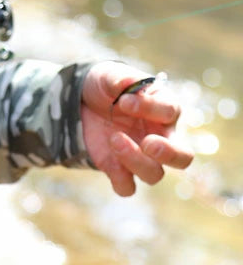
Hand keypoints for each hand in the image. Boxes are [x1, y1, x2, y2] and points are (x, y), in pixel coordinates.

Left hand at [81, 62, 192, 196]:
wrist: (82, 103)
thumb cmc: (106, 87)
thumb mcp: (110, 76)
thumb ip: (120, 78)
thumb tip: (128, 84)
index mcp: (164, 110)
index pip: (170, 112)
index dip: (149, 107)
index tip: (123, 101)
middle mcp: (159, 137)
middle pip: (182, 158)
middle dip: (168, 153)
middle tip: (147, 143)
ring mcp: (140, 156)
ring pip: (154, 174)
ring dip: (135, 160)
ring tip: (114, 138)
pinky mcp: (118, 169)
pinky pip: (127, 187)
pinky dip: (119, 180)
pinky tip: (109, 161)